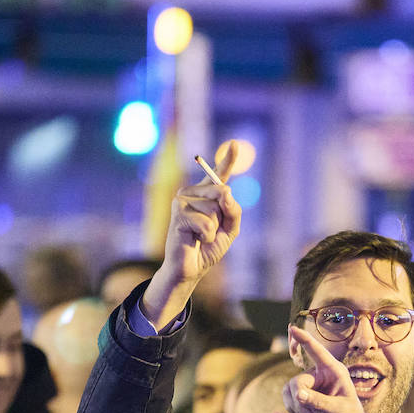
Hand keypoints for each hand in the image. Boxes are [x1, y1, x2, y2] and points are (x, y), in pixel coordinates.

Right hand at [141, 142, 242, 328]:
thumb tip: (225, 190)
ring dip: (213, 229)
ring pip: (214, 210)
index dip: (227, 160)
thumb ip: (233, 209)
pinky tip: (195, 239)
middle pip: (222, 192)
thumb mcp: (230, 229)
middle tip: (210, 231)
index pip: (218, 175)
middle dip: (223, 217)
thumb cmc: (208, 247)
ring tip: (201, 236)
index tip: (235, 144)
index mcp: (206, 195)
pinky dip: (207, 236)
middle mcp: (192, 193)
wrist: (191, 268)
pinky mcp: (178, 213)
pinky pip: (206, 223)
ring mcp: (182, 201)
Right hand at [283, 325, 371, 412]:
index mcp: (334, 371)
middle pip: (298, 381)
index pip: (317, 352)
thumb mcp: (338, 409)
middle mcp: (321, 374)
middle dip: (300, 399)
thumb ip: (319, 401)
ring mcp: (311, 384)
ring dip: (297, 407)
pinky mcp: (303, 394)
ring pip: (291, 389)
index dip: (305, 339)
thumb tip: (299, 395)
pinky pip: (288, 397)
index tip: (293, 328)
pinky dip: (294, 409)